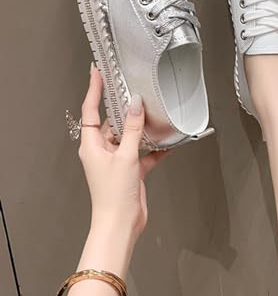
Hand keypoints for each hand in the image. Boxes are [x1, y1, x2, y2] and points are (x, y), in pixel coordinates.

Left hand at [78, 64, 167, 238]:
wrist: (121, 224)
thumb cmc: (113, 195)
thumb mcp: (125, 157)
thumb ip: (132, 129)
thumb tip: (135, 104)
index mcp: (92, 145)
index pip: (90, 110)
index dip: (93, 89)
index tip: (96, 72)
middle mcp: (102, 150)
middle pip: (112, 122)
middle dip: (124, 108)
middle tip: (134, 90)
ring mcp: (117, 160)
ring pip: (130, 136)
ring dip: (141, 128)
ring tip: (154, 114)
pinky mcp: (131, 170)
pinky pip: (143, 153)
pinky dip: (154, 148)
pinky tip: (168, 144)